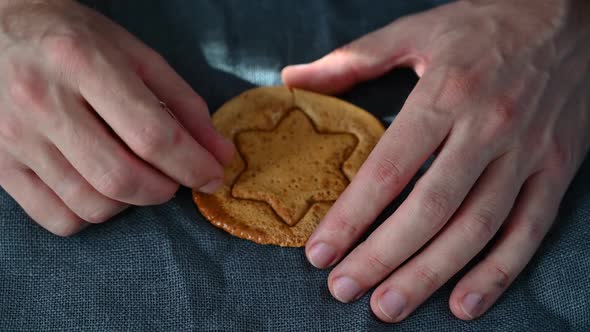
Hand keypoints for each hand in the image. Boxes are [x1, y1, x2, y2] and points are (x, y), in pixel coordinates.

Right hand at [0, 0, 233, 235]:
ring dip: (132, 202)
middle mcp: (42, 101)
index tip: (212, 176)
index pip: (151, 135)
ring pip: (92, 205)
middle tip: (174, 178)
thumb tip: (220, 155)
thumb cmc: (76, 41)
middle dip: (165, 190)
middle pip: (122, 178)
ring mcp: (14, 138)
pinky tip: (100, 188)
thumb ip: (184, 105)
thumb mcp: (136, 57)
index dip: (192, 165)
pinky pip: (57, 218)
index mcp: (83, 63)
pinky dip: (93, 215)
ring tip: (137, 176)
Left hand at [283, 0, 589, 321]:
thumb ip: (352, 60)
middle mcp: (486, 130)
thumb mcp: (416, 31)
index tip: (320, 251)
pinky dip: (499, 272)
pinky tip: (464, 304)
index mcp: (446, 96)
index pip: (389, 170)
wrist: (573, 15)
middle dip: (382, 256)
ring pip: (475, 229)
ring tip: (388, 307)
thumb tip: (293, 79)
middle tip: (343, 289)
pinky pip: (528, 230)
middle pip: (428, 210)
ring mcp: (527, 155)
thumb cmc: (486, 24)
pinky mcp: (556, 169)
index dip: (351, 216)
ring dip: (430, 275)